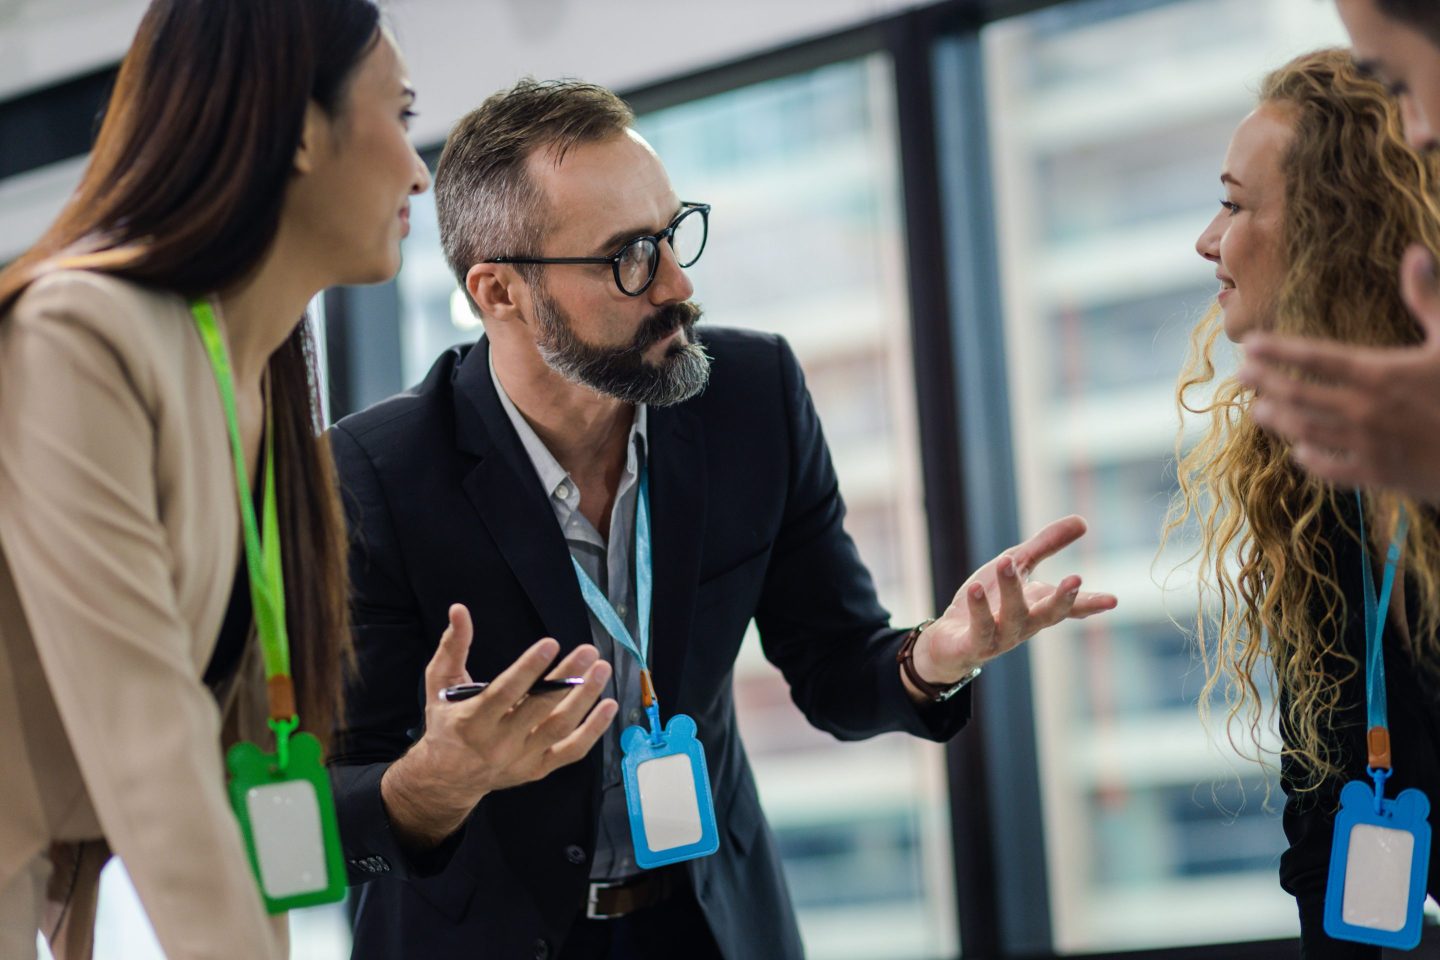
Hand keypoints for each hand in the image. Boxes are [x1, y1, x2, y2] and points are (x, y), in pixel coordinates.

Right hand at [380, 604, 617, 849]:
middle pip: (539, 708)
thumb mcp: (438, 685)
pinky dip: (594, 730)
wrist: (447, 779)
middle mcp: (499, 743)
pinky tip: (609, 706)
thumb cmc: (445, 724)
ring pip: (560, 728)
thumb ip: (452, 647)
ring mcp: (521, 759)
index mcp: (472, 721)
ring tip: (602, 670)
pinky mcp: (537, 769)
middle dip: (567, 678)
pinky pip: (572, 751)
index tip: (551, 644)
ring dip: (585, 698)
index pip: (505, 692)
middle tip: (588, 652)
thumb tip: (459, 610)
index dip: (529, 668)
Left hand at [907, 515, 1115, 693]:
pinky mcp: (974, 644)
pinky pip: (980, 628)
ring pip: (1012, 616)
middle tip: (1076, 579)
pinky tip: (976, 588)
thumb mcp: (1017, 564)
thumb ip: (1047, 545)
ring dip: (1011, 589)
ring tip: (1006, 560)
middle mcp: (1025, 624)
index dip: (1090, 602)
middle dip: (1063, 598)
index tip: (1113, 600)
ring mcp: (1001, 637)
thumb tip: (1083, 521)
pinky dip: (980, 608)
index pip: (1069, 605)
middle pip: (1049, 614)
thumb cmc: (989, 599)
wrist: (949, 640)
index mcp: (1038, 605)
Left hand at [1238, 244, 1439, 501]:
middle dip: (1265, 383)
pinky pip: (1330, 470)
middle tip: (1239, 375)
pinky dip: (1309, 460)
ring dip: (1277, 421)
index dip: (1277, 350)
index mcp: (1381, 373)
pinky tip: (1298, 450)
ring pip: (1306, 432)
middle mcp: (1365, 410)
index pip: (1315, 357)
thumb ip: (1428, 299)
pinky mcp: (1377, 475)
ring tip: (1256, 410)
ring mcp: (1368, 445)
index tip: (1249, 343)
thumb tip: (1416, 252)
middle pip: (1299, 395)